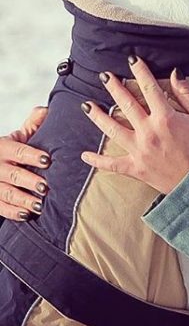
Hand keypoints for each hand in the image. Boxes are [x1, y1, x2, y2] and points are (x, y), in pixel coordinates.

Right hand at [0, 106, 49, 220]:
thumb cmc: (8, 152)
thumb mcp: (16, 138)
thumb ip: (31, 126)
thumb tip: (46, 110)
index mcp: (3, 147)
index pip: (18, 150)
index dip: (32, 155)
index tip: (47, 160)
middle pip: (13, 174)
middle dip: (29, 180)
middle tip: (46, 187)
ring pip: (7, 192)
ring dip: (24, 199)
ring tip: (40, 205)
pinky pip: (0, 208)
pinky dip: (14, 212)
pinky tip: (27, 215)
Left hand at [79, 57, 188, 193]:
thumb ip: (187, 95)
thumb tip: (175, 74)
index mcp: (165, 117)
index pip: (149, 88)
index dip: (140, 71)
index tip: (132, 59)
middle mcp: (148, 132)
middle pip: (126, 104)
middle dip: (114, 87)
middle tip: (104, 76)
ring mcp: (140, 150)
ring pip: (113, 129)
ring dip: (98, 116)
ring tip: (86, 105)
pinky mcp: (137, 168)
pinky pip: (113, 164)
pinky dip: (98, 160)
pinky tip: (85, 155)